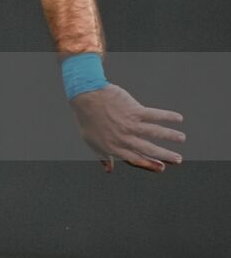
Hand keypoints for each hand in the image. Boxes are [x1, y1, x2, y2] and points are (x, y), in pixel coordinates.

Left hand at [70, 83, 184, 172]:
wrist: (85, 96)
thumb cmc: (87, 119)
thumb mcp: (91, 141)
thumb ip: (102, 156)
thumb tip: (109, 169)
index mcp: (115, 147)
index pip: (135, 159)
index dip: (149, 164)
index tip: (162, 167)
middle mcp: (124, 138)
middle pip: (149, 149)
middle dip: (165, 155)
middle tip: (178, 159)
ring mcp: (130, 124)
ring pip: (155, 132)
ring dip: (170, 136)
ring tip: (181, 138)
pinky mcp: (134, 110)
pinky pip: (155, 115)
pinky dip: (168, 117)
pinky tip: (178, 118)